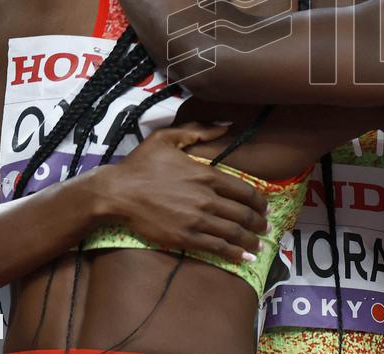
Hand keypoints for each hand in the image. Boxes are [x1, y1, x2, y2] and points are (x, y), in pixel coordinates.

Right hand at [92, 122, 268, 263]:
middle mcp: (207, 198)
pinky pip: (217, 247)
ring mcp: (197, 219)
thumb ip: (199, 131)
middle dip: (259, 222)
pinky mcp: (185, 237)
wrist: (118, 192)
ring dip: (251, 240)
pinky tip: (243, 258)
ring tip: (258, 244)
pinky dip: (234, 254)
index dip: (259, 201)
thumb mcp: (168, 138)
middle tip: (266, 227)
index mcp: (206, 175)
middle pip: (244, 214)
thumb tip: (225, 126)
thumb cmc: (141, 164)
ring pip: (234, 232)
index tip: (265, 207)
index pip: (244, 190)